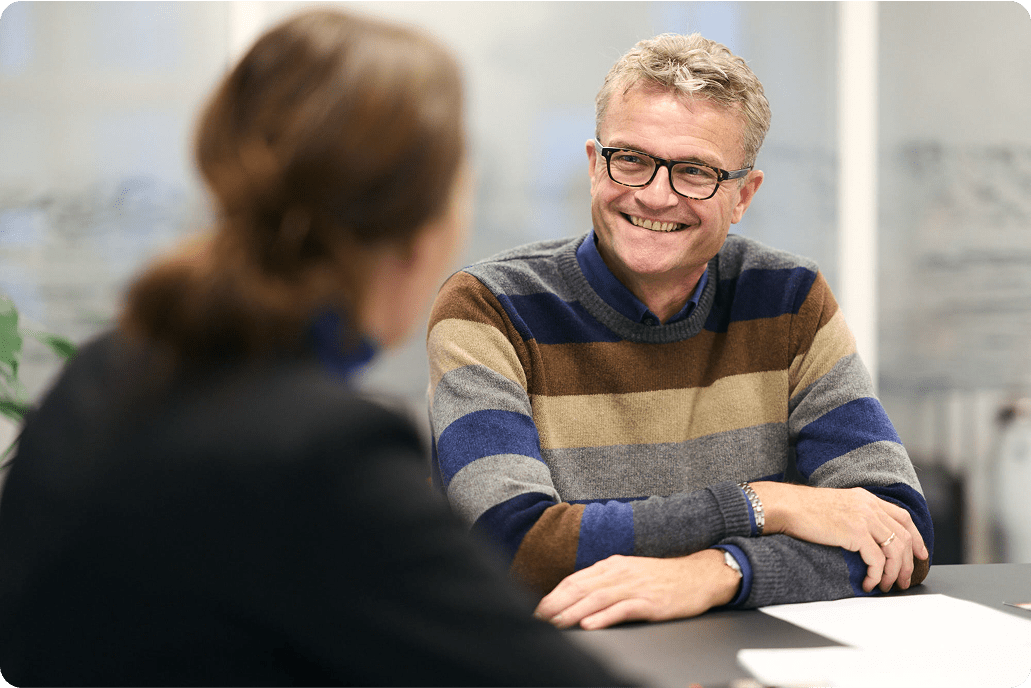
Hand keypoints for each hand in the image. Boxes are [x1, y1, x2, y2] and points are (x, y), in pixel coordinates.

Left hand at [533, 550, 738, 629]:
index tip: (538, 610)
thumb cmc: (662, 579)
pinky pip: (623, 609)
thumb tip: (576, 598)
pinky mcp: (650, 602)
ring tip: (555, 624)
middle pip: (581, 588)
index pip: (575, 580)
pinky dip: (604, 617)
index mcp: (612, 566)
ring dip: (573, 612)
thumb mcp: (629, 574)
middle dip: (556, 605)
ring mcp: (635, 586)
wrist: (698, 576)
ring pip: (597, 599)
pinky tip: (589, 624)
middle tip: (538, 619)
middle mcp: (620, 573)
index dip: (553, 595)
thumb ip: (604, 583)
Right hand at [750, 482, 928, 592]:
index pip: (903, 517)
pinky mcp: (855, 532)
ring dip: (894, 573)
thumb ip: (855, 515)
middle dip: (909, 562)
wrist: (786, 506)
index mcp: (866, 498)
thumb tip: (865, 538)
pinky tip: (869, 583)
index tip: (920, 554)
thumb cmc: (803, 509)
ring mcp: (864, 517)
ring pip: (895, 550)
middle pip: (905, 536)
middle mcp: (869, 506)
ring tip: (886, 586)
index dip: (917, 537)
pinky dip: (876, 576)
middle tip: (905, 580)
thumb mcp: (837, 506)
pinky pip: (876, 560)